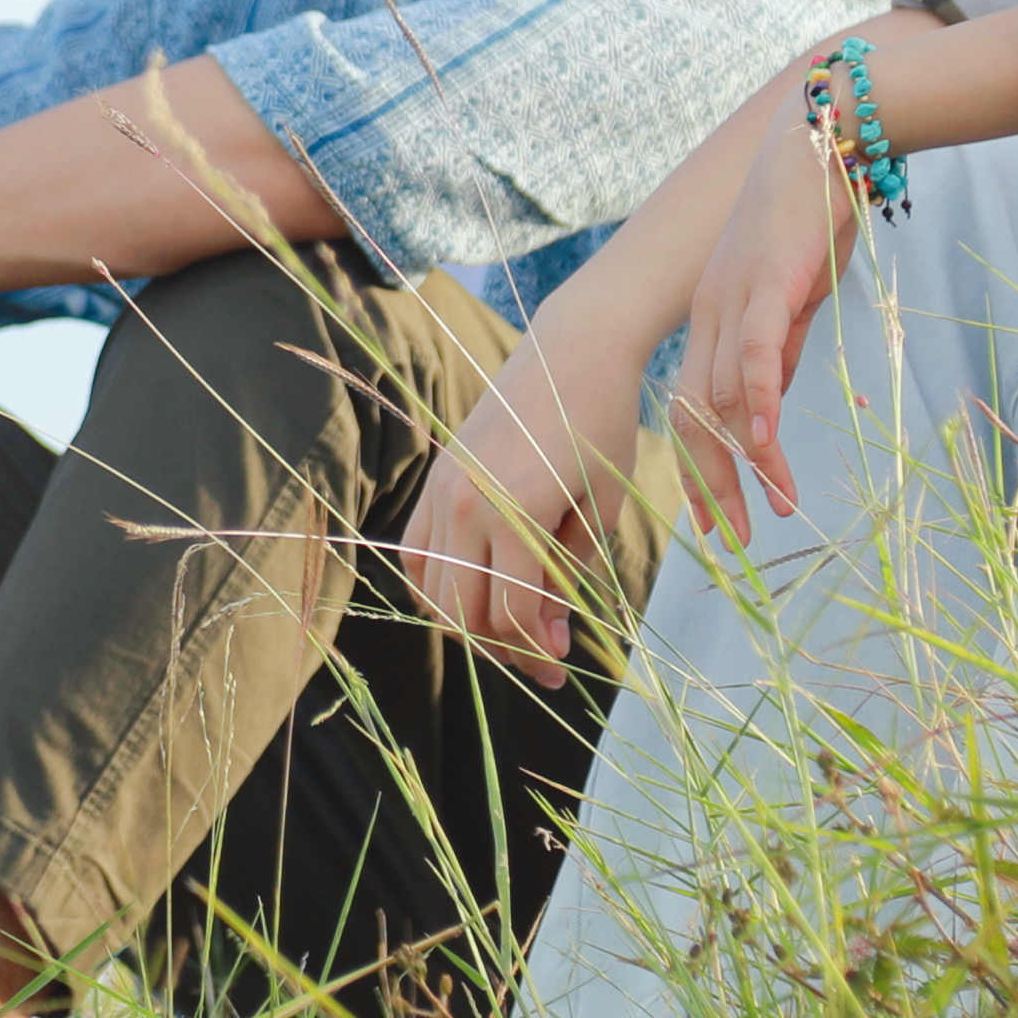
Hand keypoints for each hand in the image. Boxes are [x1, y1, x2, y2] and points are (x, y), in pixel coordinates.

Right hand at [402, 326, 653, 689]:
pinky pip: (417, 555)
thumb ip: (567, 579)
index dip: (537, 651)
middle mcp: (464, 506)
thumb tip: (547, 640)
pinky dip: (439, 585)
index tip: (562, 664)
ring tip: (511, 625)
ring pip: (433, 592)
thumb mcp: (599, 511)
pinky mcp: (433, 481)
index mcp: (515, 513)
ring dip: (469, 621)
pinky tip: (477, 589)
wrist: (570, 353)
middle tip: (540, 655)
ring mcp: (441, 493)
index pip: (513, 614)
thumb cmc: (601, 428)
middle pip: (467, 613)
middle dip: (504, 647)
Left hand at [670, 103, 863, 531]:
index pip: (694, 409)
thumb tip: (773, 402)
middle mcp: (710, 314)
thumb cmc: (814, 214)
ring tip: (773, 508)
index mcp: (713, 319)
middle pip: (695, 416)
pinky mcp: (767, 283)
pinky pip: (756, 353)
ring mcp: (733, 299)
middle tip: (730, 541)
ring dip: (749, 459)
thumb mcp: (794, 295)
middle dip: (710, 484)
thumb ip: (781, 345)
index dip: (700, 469)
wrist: (825, 138)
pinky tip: (768, 445)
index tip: (714, 521)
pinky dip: (760, 402)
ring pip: (726, 396)